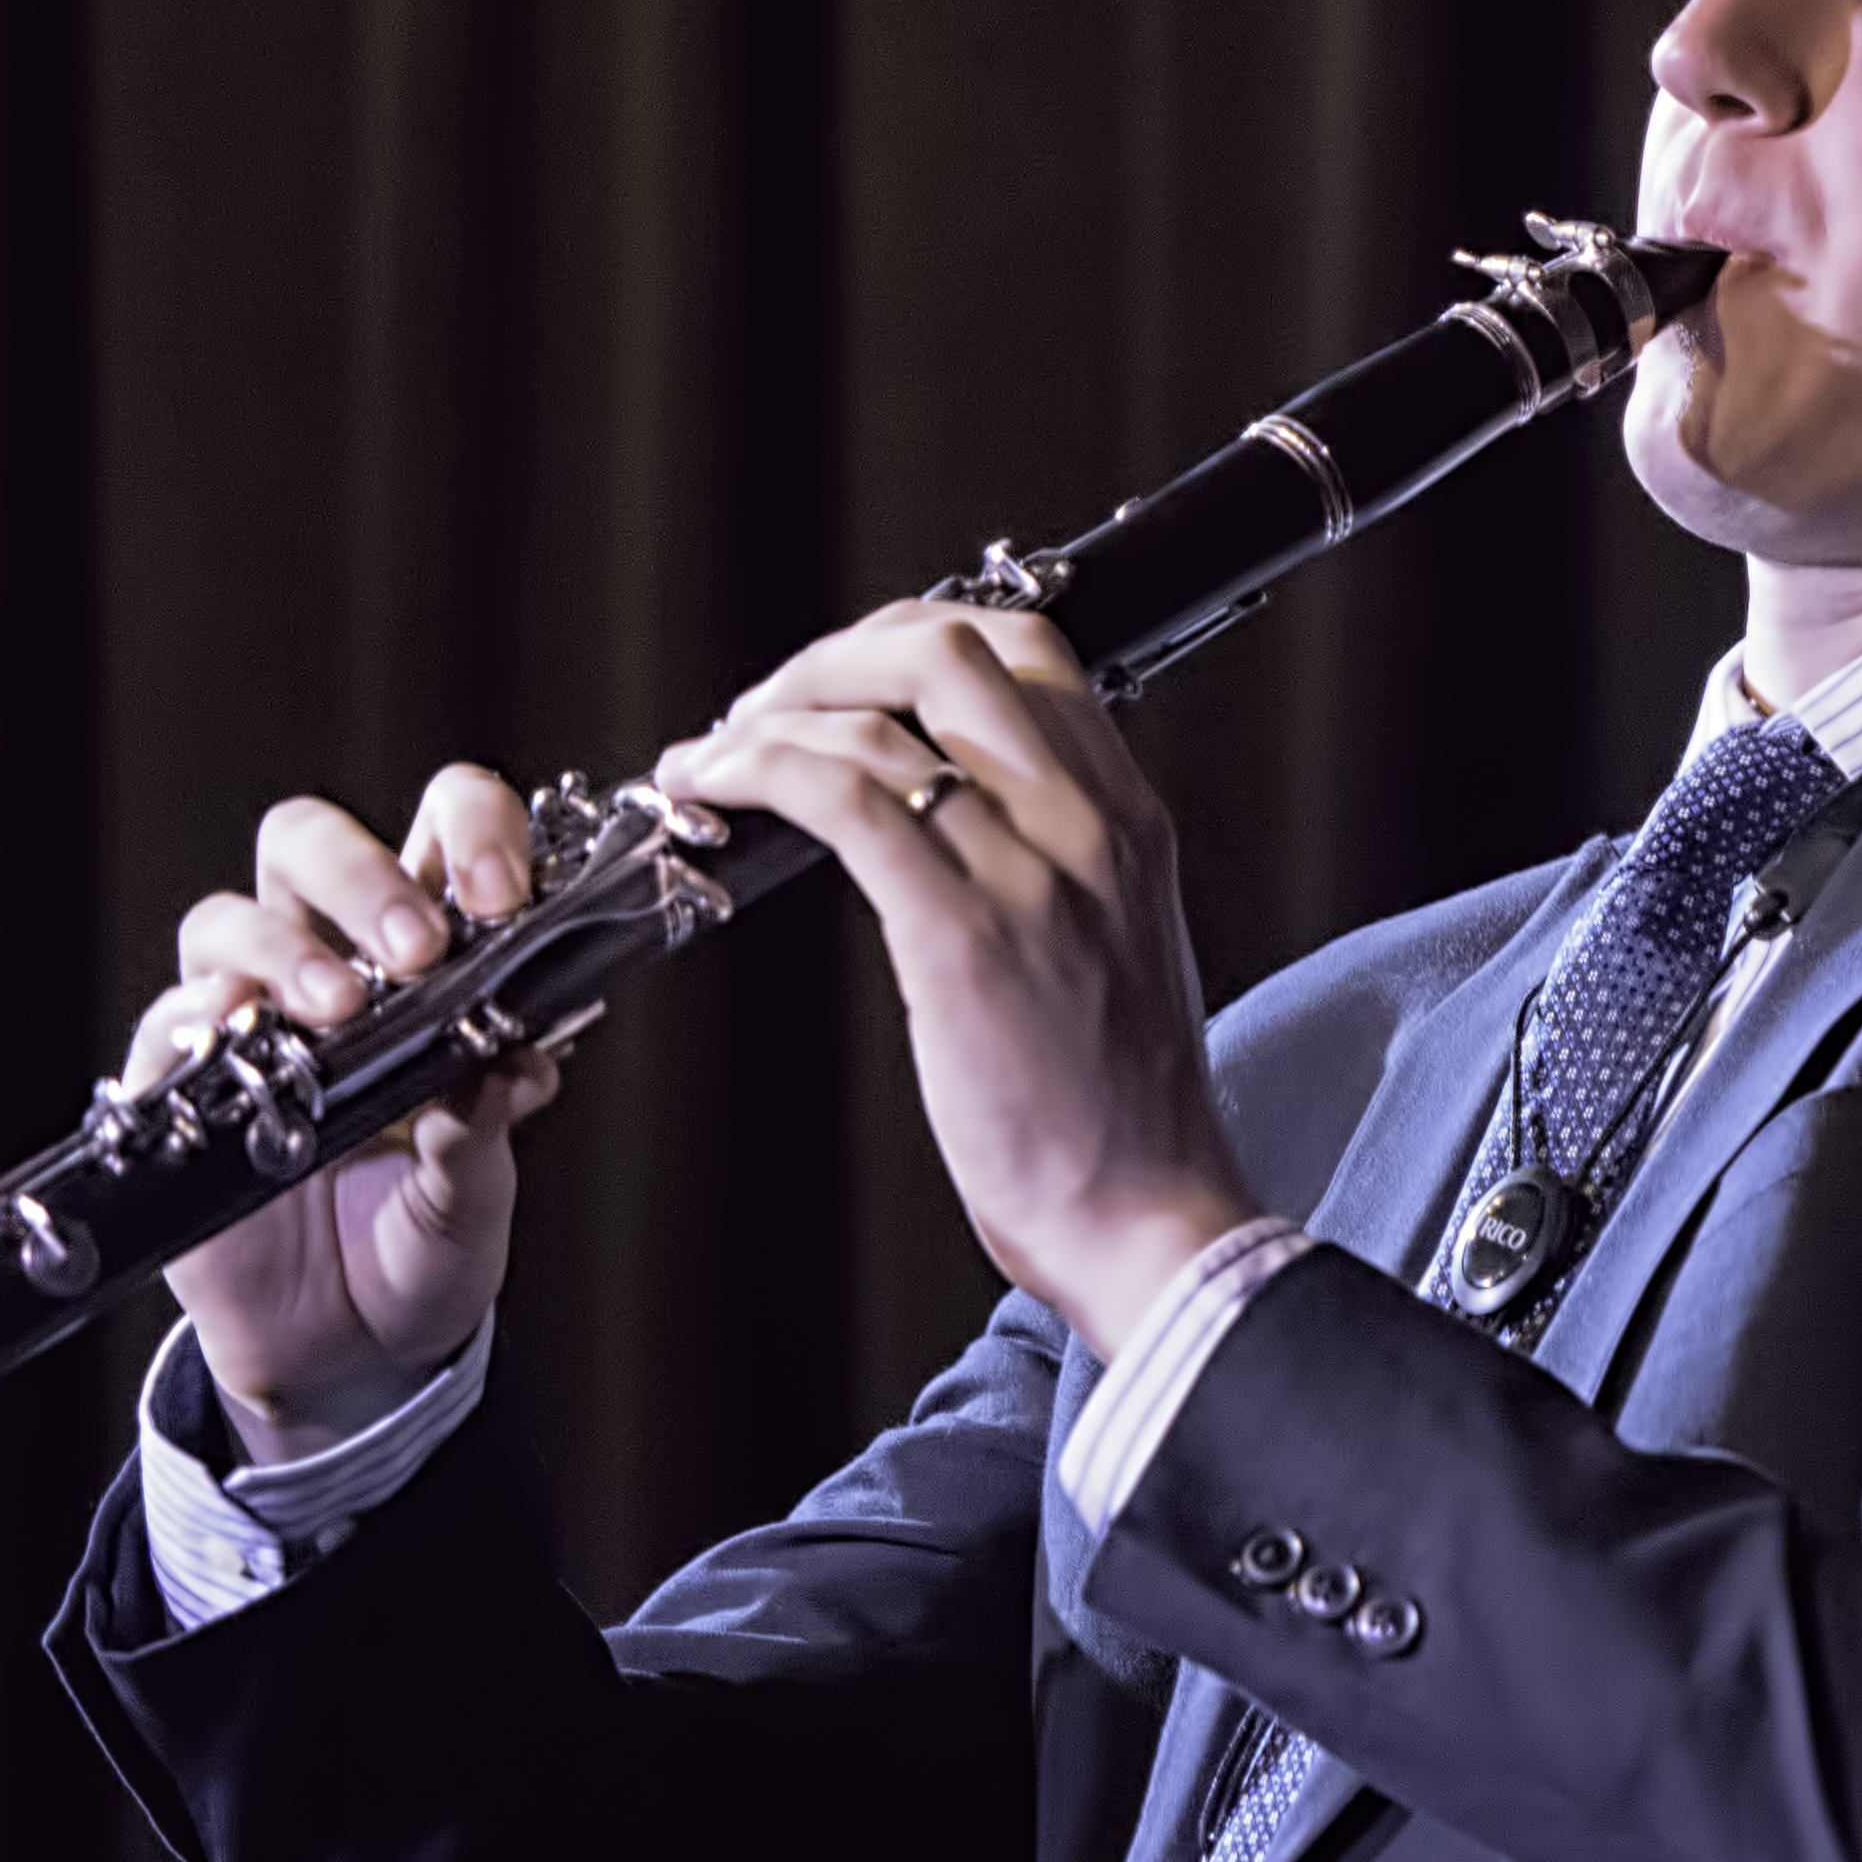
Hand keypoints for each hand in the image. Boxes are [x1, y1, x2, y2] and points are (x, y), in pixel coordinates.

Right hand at [134, 775, 564, 1465]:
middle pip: (308, 842)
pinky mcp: (174, 1088)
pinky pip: (166, 1024)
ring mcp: (243, 1020)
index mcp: (425, 957)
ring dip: (285, 949)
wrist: (347, 1356)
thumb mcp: (475, 1197)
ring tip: (337, 1012)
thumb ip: (489, 1126)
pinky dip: (201, 1021)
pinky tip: (241, 1041)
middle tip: (419, 946)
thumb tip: (518, 1064)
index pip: (441, 830)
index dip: (474, 833)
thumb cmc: (420, 1249)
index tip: (507, 896)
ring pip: (227, 918)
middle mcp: (328, 964)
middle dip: (363, 870)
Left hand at [656, 600, 1253, 1355]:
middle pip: (950, 649)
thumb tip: (949, 818)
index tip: (840, 683)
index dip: (908, 641)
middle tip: (763, 709)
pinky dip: (757, 773)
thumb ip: (1057, 866)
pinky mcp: (963, 940)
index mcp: (1127, 822)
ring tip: (712, 758)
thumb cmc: (1122, 1113)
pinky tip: (709, 792)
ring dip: (769, 716)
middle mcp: (1088, 826)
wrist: (1152, 1220)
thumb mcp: (1117, 947)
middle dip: (830, 658)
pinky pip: (847, 801)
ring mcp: (1031, 876)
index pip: (1026, 653)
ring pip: (884, 715)